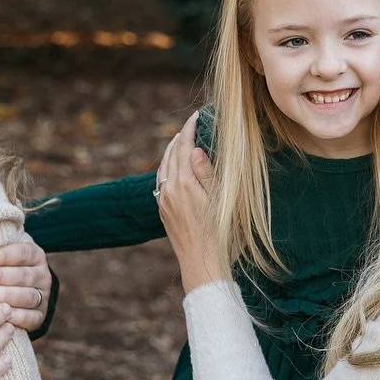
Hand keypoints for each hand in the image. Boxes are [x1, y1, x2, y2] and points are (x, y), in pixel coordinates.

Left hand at [0, 231, 52, 331]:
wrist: (19, 292)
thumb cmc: (0, 269)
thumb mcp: (0, 256)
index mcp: (35, 256)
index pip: (23, 253)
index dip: (5, 255)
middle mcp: (42, 276)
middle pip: (23, 275)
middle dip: (1, 276)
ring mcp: (42, 297)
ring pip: (28, 296)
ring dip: (7, 295)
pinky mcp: (40, 316)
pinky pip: (31, 317)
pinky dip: (18, 317)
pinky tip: (3, 315)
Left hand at [156, 113, 224, 293]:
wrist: (202, 263)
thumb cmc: (219, 234)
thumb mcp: (219, 200)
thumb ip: (206, 173)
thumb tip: (194, 150)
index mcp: (184, 184)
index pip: (183, 147)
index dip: (189, 129)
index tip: (196, 116)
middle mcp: (169, 190)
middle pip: (171, 154)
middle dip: (180, 137)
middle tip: (191, 124)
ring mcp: (164, 201)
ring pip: (163, 167)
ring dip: (171, 151)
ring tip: (181, 140)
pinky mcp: (163, 210)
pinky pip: (160, 181)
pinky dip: (167, 167)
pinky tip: (173, 167)